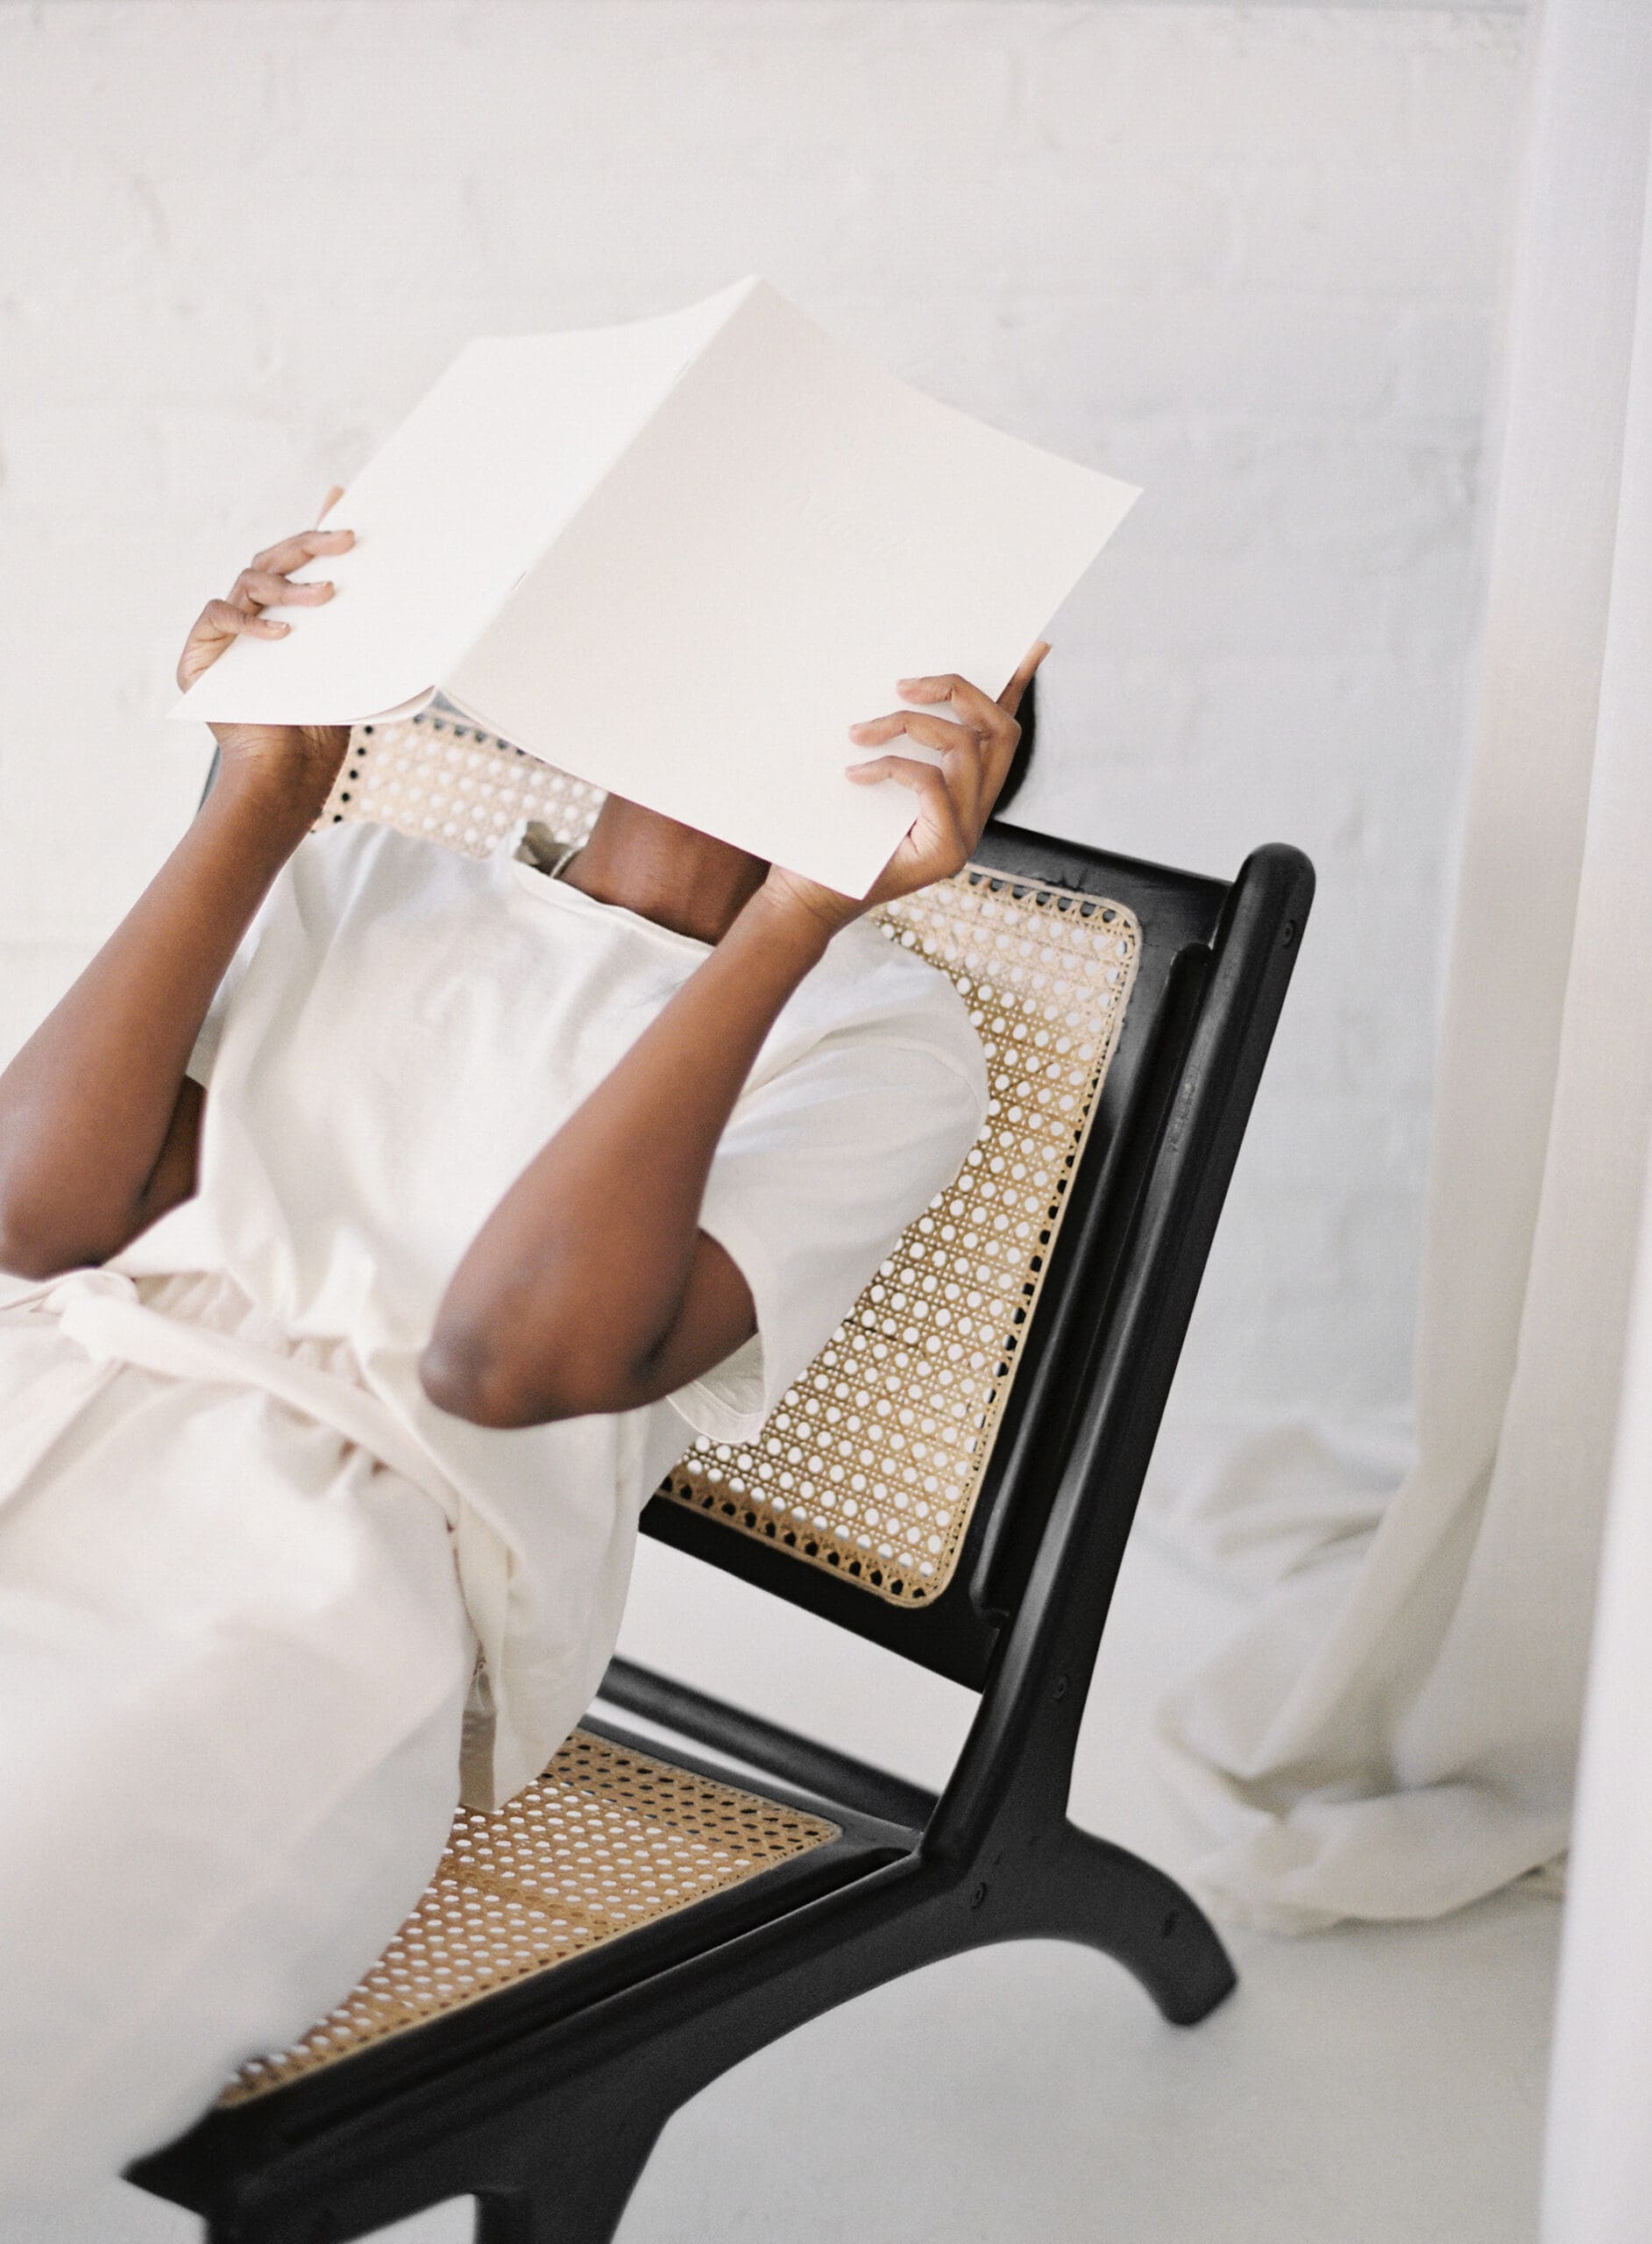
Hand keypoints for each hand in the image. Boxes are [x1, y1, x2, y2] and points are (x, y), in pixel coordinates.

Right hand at [177, 486, 356, 801]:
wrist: (288, 778)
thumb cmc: (321, 731)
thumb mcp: (351, 670)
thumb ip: (358, 626)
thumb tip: (393, 588)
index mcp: (285, 616)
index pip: (298, 560)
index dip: (317, 528)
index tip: (343, 499)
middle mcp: (251, 617)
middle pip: (273, 559)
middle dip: (310, 544)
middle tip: (347, 540)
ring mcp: (223, 634)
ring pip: (250, 581)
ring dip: (289, 584)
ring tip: (327, 596)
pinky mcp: (199, 656)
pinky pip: (219, 616)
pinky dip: (249, 621)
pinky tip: (282, 633)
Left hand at [761, 637, 1050, 936]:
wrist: (807, 898)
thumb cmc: (830, 835)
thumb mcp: (867, 777)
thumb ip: (896, 743)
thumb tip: (899, 686)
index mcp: (966, 794)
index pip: (1002, 731)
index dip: (1016, 687)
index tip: (1028, 646)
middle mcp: (977, 814)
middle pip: (1000, 730)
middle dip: (958, 692)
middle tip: (903, 685)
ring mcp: (967, 836)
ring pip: (963, 748)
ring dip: (908, 726)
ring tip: (859, 732)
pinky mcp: (946, 853)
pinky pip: (931, 783)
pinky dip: (892, 766)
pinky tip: (855, 773)